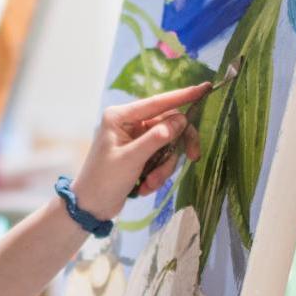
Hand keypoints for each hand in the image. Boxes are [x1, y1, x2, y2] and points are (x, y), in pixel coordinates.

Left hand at [68, 83, 208, 221]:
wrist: (91, 207)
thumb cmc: (104, 181)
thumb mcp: (131, 159)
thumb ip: (156, 139)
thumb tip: (180, 120)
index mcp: (120, 116)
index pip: (157, 102)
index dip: (183, 96)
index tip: (205, 88)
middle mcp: (129, 123)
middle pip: (168, 125)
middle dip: (176, 148)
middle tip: (194, 158)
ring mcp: (135, 138)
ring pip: (168, 144)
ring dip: (164, 167)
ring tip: (150, 183)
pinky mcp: (140, 153)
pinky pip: (161, 157)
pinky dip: (158, 173)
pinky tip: (145, 187)